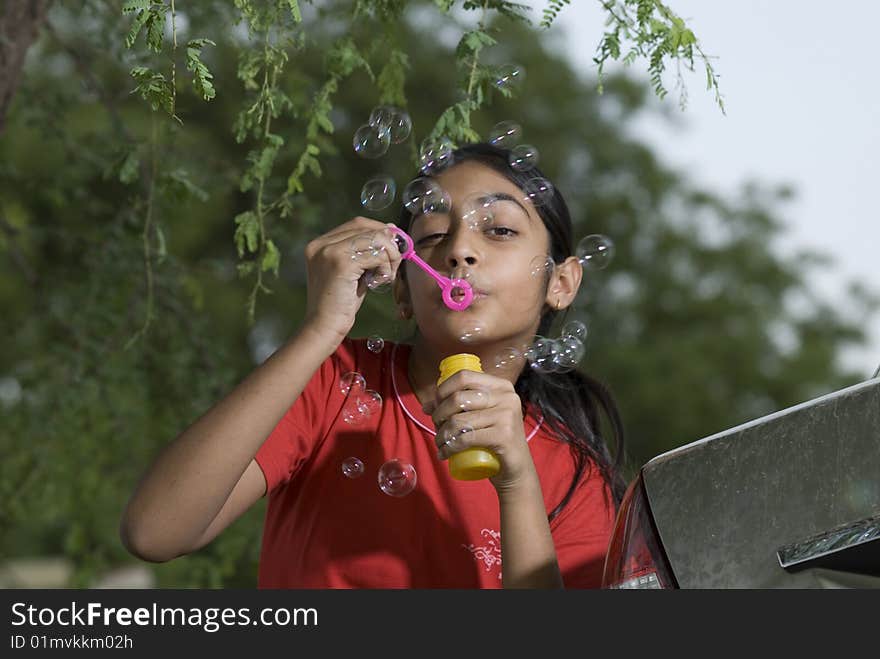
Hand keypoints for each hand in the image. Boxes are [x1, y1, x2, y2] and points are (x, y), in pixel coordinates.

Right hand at [302, 217, 402, 340]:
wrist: (324, 327)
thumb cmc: (340, 304)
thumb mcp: (352, 272)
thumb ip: (366, 252)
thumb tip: (391, 231)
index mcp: (320, 244)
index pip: (357, 224)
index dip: (380, 231)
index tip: (394, 245)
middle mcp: (321, 244)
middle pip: (367, 228)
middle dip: (388, 244)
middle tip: (394, 264)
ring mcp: (330, 252)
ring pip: (375, 240)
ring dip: (389, 257)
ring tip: (385, 276)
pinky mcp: (341, 263)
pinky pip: (376, 255)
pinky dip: (385, 268)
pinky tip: (379, 282)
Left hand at [425, 369, 536, 491]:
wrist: (517, 468)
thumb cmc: (495, 439)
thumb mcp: (480, 417)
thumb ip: (460, 407)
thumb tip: (427, 406)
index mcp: (500, 386)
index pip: (464, 376)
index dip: (443, 389)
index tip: (435, 405)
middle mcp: (506, 397)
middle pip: (458, 398)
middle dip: (439, 414)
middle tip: (436, 427)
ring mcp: (506, 416)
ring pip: (459, 420)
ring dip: (441, 434)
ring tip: (439, 443)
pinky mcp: (504, 436)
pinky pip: (466, 439)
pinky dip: (449, 448)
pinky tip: (443, 453)